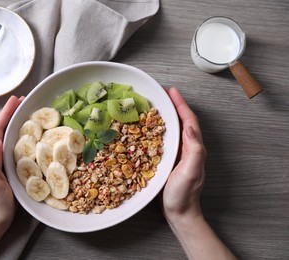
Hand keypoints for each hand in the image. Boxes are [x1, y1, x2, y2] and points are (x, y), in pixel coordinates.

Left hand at [0, 95, 23, 240]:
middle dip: (15, 114)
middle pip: (5, 130)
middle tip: (28, 101)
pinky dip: (29, 140)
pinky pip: (22, 150)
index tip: (16, 99)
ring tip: (34, 114)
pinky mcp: (15, 171)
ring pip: (14, 139)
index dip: (6, 113)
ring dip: (22, 124)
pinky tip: (39, 139)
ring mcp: (6, 164)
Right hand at [162, 87, 205, 222]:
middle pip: (181, 121)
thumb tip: (190, 127)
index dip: (181, 105)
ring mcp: (179, 154)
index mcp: (194, 148)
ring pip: (173, 129)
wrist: (179, 212)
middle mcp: (187, 148)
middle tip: (161, 93)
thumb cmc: (183, 194)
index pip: (189, 121)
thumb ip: (194, 150)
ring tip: (155, 105)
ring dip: (166, 115)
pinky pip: (165, 139)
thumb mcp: (191, 172)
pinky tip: (148, 128)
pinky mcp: (170, 160)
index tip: (171, 91)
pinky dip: (158, 129)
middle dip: (173, 105)